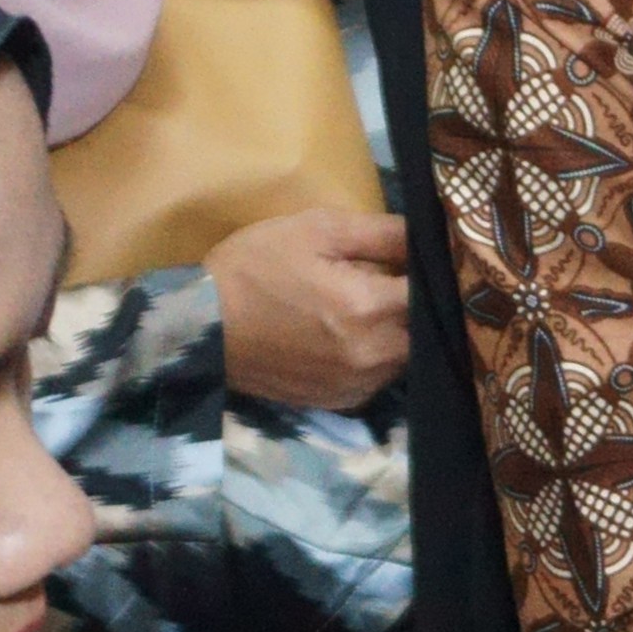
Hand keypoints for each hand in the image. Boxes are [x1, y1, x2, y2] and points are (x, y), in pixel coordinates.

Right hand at [209, 207, 413, 411]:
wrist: (201, 327)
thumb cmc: (253, 268)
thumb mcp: (314, 230)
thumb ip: (380, 232)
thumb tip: (428, 234)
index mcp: (369, 307)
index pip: (431, 289)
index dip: (432, 272)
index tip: (421, 259)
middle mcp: (373, 354)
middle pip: (426, 329)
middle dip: (417, 305)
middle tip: (395, 282)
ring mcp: (358, 384)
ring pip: (406, 357)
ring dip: (400, 333)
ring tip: (370, 308)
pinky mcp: (341, 401)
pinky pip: (379, 378)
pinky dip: (375, 357)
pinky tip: (350, 337)